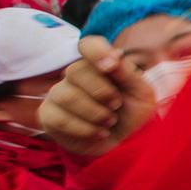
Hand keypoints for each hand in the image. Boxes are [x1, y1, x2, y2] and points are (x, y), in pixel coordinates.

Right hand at [39, 35, 156, 156]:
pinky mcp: (48, 115)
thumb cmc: (132, 114)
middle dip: (101, 92)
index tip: (111, 65)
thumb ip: (128, 74)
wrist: (123, 144)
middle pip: (75, 70)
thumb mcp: (141, 94)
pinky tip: (99, 132)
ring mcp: (58, 93)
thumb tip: (114, 55)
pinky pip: (59, 118)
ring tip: (110, 122)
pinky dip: (84, 128)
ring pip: (66, 95)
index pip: (89, 45)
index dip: (96, 51)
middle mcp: (76, 75)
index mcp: (100, 64)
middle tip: (116, 106)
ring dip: (94, 112)